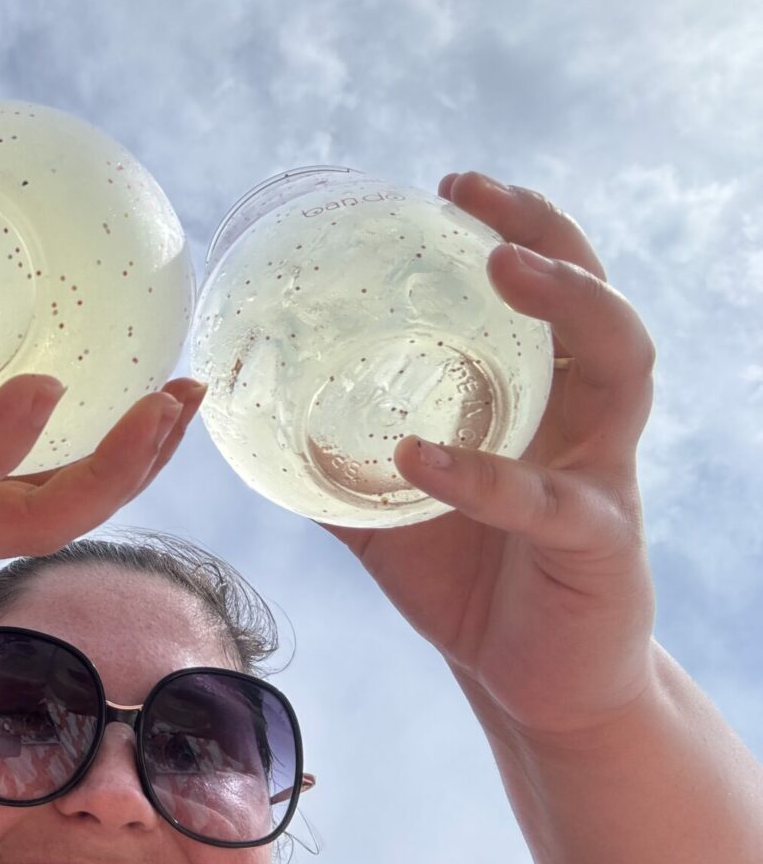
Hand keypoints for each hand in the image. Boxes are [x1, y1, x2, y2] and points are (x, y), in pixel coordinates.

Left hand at [322, 172, 656, 741]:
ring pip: (621, 367)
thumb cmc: (464, 576)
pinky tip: (418, 456)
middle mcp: (583, 419)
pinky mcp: (597, 544)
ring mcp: (601, 475)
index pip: (543, 291)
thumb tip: (242, 412)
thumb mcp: (381, 505)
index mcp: (537, 398)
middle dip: (548, 236)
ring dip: (567, 305)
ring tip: (500, 270)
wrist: (526, 678)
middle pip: (598, 300)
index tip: (449, 185)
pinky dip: (482, 474)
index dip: (513, 226)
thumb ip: (328, 457)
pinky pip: (546, 500)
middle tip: (476, 198)